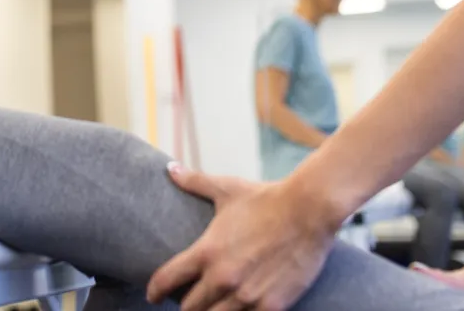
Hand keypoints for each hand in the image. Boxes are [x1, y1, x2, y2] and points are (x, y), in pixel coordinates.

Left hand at [146, 166, 335, 310]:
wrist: (309, 209)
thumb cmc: (266, 198)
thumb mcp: (227, 190)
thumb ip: (194, 182)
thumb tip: (170, 167)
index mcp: (206, 252)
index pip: (166, 280)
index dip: (155, 290)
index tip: (153, 295)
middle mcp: (222, 278)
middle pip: (188, 309)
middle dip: (187, 306)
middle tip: (190, 301)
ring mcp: (246, 296)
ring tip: (212, 308)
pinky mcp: (270, 307)